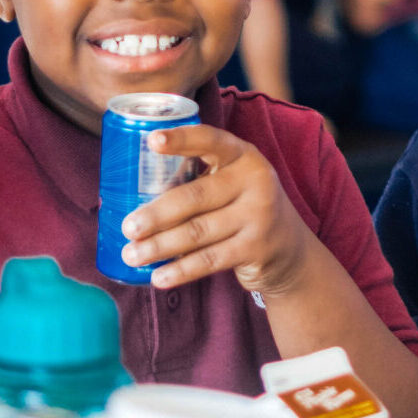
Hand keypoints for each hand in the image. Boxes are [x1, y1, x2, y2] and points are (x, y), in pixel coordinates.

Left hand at [120, 124, 317, 294]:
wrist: (290, 249)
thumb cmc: (243, 209)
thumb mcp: (232, 185)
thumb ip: (196, 183)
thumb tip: (132, 201)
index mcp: (243, 156)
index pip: (211, 141)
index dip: (181, 140)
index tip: (152, 140)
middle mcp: (255, 180)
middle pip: (196, 196)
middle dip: (157, 214)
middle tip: (128, 228)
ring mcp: (259, 215)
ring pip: (198, 231)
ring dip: (160, 246)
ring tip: (132, 255)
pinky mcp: (257, 247)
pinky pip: (210, 260)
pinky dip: (180, 270)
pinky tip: (158, 277)